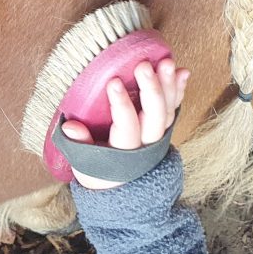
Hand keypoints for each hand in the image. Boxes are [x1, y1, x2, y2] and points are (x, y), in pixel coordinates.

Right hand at [62, 59, 187, 189]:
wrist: (124, 191)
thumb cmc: (99, 173)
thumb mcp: (84, 164)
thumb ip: (79, 144)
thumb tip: (70, 126)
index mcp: (125, 152)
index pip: (127, 126)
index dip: (121, 105)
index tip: (114, 82)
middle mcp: (147, 144)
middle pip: (154, 116)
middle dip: (151, 89)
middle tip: (143, 65)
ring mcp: (158, 136)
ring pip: (167, 110)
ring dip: (169, 85)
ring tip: (167, 62)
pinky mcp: (163, 129)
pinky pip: (174, 108)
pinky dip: (179, 90)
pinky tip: (182, 72)